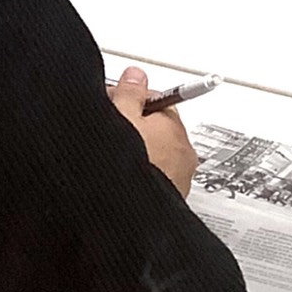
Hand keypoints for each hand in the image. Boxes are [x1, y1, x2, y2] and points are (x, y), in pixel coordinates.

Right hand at [109, 67, 198, 197]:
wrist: (128, 215)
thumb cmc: (126, 166)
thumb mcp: (119, 115)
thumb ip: (128, 92)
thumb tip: (136, 76)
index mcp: (174, 127)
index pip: (156, 99)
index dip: (128, 97)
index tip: (111, 102)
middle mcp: (183, 153)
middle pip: (156, 125)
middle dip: (132, 123)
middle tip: (107, 125)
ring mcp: (178, 178)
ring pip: (155, 152)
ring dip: (135, 149)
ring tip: (110, 152)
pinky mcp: (169, 197)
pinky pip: (154, 175)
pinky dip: (139, 171)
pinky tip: (118, 174)